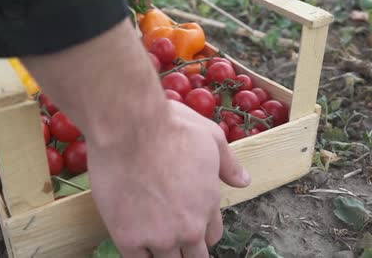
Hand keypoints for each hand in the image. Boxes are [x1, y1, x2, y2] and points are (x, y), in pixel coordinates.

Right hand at [20, 18, 249, 256]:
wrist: (130, 127)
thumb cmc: (171, 126)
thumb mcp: (211, 137)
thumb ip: (228, 163)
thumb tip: (243, 181)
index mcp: (208, 205)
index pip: (212, 235)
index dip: (203, 230)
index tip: (192, 223)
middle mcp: (187, 228)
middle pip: (194, 256)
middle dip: (188, 249)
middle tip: (175, 237)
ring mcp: (158, 236)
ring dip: (165, 253)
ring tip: (156, 241)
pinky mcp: (127, 237)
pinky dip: (139, 255)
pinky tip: (136, 245)